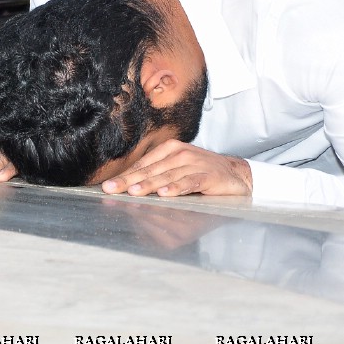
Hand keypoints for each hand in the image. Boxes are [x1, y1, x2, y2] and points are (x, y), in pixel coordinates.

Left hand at [101, 139, 252, 197]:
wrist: (236, 174)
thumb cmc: (202, 172)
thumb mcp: (177, 169)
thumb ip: (156, 174)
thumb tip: (128, 185)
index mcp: (169, 149)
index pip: (142, 164)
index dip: (124, 176)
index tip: (107, 186)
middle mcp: (180, 154)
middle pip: (150, 170)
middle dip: (128, 181)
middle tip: (111, 189)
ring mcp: (194, 163)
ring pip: (167, 176)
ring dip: (149, 185)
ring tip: (133, 192)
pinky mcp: (208, 175)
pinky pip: (189, 182)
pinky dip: (177, 188)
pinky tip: (165, 194)